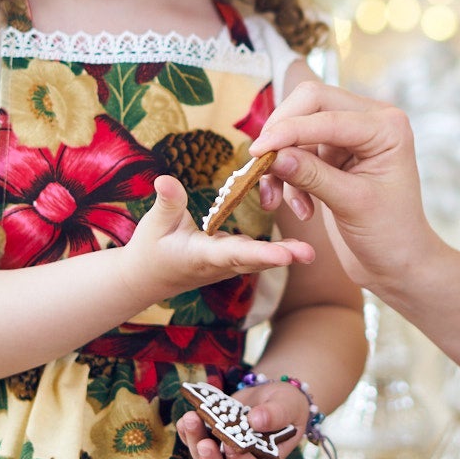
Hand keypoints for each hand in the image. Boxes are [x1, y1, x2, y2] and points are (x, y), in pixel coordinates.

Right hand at [124, 176, 312, 305]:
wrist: (148, 279)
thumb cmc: (150, 248)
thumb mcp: (155, 224)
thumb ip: (167, 203)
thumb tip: (166, 179)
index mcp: (202, 256)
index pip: (233, 253)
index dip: (259, 252)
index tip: (285, 255)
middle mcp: (221, 264)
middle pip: (255, 260)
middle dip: (283, 257)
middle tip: (310, 254)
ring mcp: (229, 265)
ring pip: (260, 259)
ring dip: (286, 255)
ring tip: (311, 252)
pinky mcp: (234, 259)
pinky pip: (259, 255)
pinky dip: (279, 252)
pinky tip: (301, 247)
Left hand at [175, 380, 311, 458]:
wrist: (269, 396)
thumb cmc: (285, 405)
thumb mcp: (288, 405)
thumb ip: (276, 413)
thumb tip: (256, 420)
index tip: (233, 446)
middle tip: (205, 444)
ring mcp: (223, 456)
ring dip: (195, 442)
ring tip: (191, 418)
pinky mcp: (210, 442)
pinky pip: (193, 444)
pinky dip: (187, 434)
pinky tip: (185, 420)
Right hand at [249, 82, 441, 298]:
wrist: (398, 262)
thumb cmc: (389, 235)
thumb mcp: (351, 204)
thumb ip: (312, 176)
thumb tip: (273, 155)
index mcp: (387, 126)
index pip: (328, 114)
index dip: (288, 130)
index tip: (257, 152)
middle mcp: (371, 120)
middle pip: (310, 103)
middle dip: (282, 135)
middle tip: (260, 167)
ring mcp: (352, 134)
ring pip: (299, 128)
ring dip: (282, 163)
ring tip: (276, 202)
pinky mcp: (336, 152)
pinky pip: (299, 150)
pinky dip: (290, 177)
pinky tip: (302, 209)